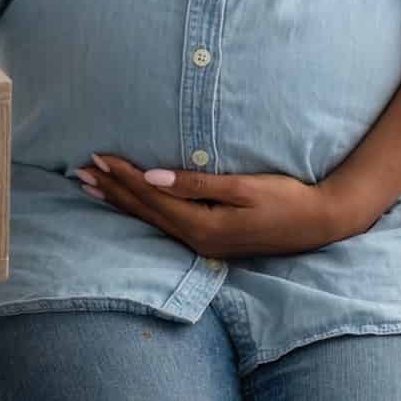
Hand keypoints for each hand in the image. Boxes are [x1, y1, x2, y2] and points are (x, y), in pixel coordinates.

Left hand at [78, 153, 366, 260]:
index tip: (97, 156)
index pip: (151, 197)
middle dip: (112, 190)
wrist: (320, 223)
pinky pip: (164, 223)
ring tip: (92, 188)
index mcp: (202, 226)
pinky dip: (142, 210)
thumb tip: (151, 176)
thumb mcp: (243, 187)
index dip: (123, 176)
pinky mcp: (210, 239)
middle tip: (80, 171)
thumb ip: (196, 183)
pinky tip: (131, 205)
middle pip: (144, 211)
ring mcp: (202, 243)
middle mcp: (196, 239)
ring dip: (121, 202)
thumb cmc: (285, 199)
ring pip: (150, 220)